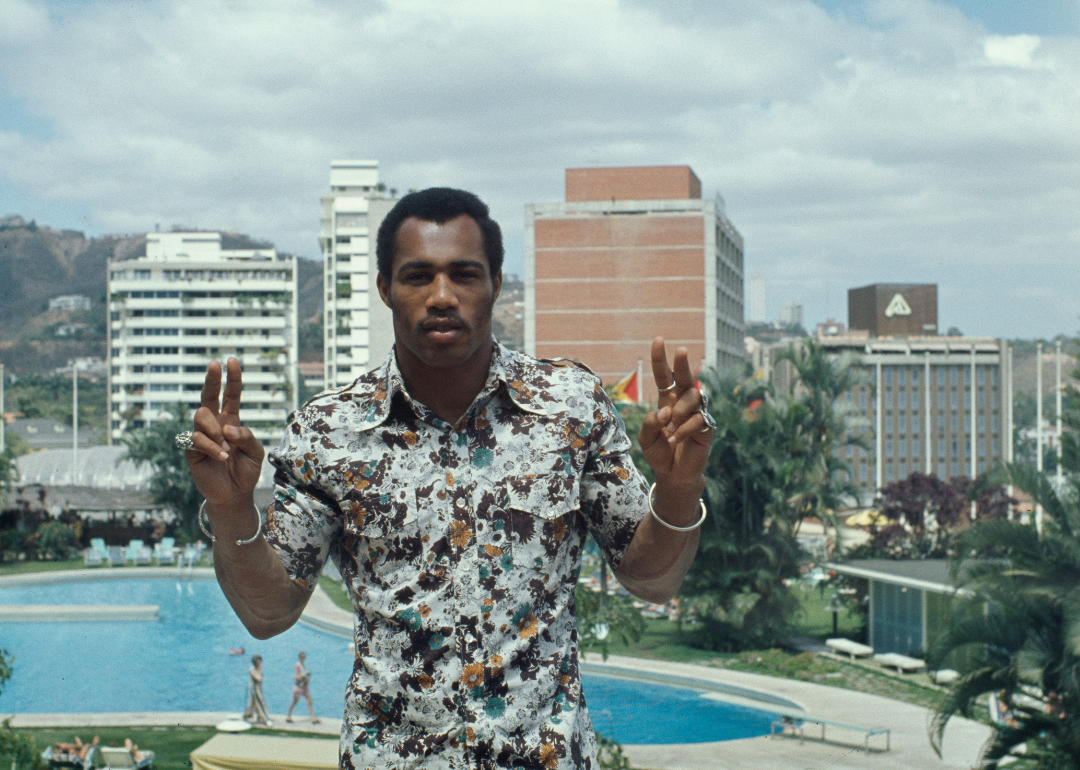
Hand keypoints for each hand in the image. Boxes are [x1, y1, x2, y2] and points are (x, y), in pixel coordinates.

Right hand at [186, 357, 263, 506]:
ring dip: (216, 430)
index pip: (231, 394)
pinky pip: (196, 438)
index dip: (232, 378)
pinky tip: (222, 456)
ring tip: (227, 449)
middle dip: (211, 379)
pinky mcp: (191, 449)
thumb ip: (247, 437)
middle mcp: (214, 423)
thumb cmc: (246, 471)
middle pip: (209, 395)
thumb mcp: (256, 452)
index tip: (232, 360)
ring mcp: (201, 435)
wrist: (234, 494)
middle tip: (214, 364)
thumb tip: (229, 427)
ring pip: (201, 415)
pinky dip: (211, 446)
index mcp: (231, 420)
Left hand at [638, 337, 711, 487]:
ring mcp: (696, 413)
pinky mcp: (706, 427)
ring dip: (678, 412)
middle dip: (682, 362)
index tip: (658, 339)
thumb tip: (664, 411)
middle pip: (685, 377)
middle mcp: (682, 403)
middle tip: (680, 349)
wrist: (673, 474)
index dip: (661, 358)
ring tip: (669, 430)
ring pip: (692, 397)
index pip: (664, 375)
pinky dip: (683, 430)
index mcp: (666, 400)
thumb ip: (649, 423)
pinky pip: (697, 420)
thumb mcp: (645, 439)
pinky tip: (675, 440)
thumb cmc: (658, 453)